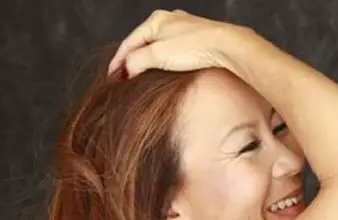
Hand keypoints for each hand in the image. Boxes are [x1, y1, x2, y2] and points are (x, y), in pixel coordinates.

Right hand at [107, 9, 251, 78]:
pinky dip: (159, 63)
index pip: (128, 42)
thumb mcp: (158, 55)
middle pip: (141, 44)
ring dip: (145, 63)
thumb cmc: (194, 47)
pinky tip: (160, 73)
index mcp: (155, 20)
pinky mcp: (193, 42)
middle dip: (130, 62)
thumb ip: (137, 61)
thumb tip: (126, 70)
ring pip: (155, 48)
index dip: (117, 62)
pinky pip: (169, 53)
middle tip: (123, 80)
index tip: (112, 77)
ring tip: (138, 79)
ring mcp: (181, 31)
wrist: (226, 47)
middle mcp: (167, 21)